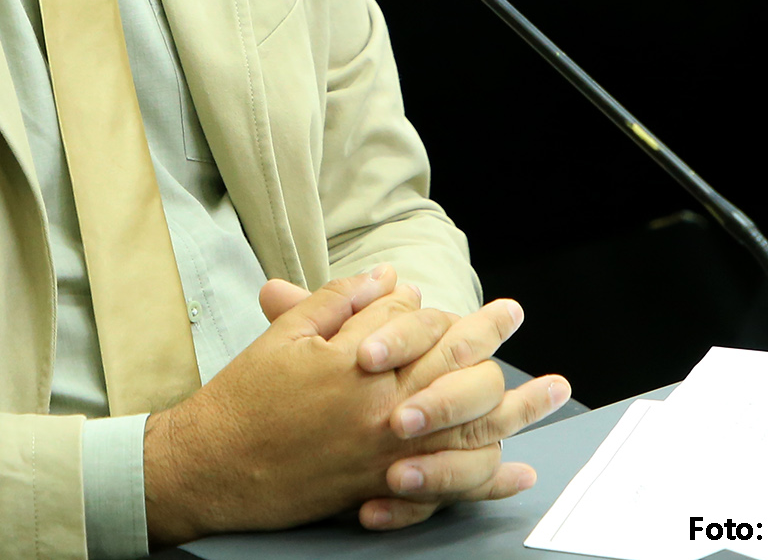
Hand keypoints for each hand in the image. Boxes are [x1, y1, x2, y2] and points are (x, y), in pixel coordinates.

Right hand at [141, 270, 564, 543]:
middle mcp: (384, 408)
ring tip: (552, 391)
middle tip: (511, 314)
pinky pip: (453, 486)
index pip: (416, 322)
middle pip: (455, 367)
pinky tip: (516, 470)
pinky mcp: (385, 489)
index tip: (428, 294)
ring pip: (468, 426)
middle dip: (487, 336)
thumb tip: (387, 277)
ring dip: (516, 408)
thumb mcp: (286, 335)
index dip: (423, 305)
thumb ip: (340, 302)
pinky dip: (489, 480)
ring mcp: (390, 453)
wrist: (216, 465)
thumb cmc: (246, 397)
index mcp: (359, 364)